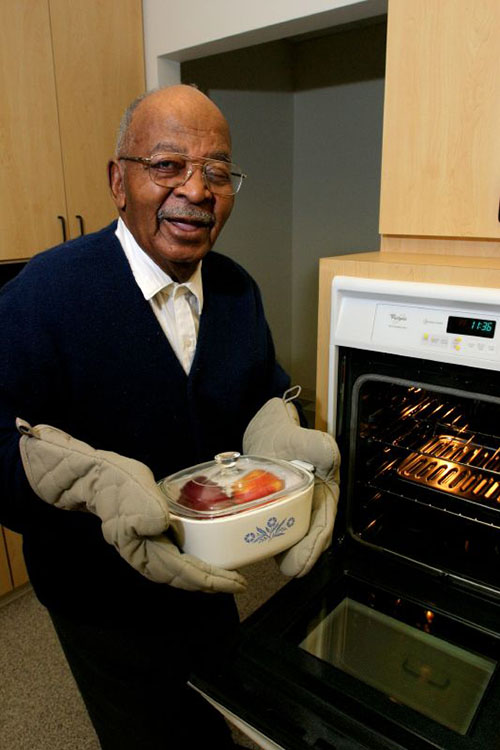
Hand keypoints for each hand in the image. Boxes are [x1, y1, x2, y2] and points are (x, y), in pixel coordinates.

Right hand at [16, 419, 245, 593]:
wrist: (99, 478)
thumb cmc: (119, 484)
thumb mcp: (134, 492)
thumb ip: (146, 510)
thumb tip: (161, 524)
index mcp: (142, 550)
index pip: (182, 572)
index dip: (209, 579)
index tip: (233, 582)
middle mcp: (145, 557)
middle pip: (183, 579)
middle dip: (211, 583)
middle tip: (238, 583)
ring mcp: (146, 552)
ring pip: (179, 574)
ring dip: (203, 578)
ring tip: (226, 577)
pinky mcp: (149, 542)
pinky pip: (175, 563)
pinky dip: (192, 567)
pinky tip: (204, 561)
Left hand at [243, 393, 339, 576]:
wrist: (264, 428)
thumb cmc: (285, 431)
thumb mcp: (301, 436)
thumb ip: (317, 445)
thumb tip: (328, 458)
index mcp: (324, 489)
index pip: (323, 524)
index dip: (314, 547)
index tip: (302, 564)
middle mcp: (310, 501)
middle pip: (308, 534)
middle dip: (300, 555)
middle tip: (288, 569)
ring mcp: (292, 505)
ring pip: (290, 533)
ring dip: (283, 550)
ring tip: (270, 562)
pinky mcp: (274, 506)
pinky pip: (272, 526)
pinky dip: (266, 537)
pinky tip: (255, 545)